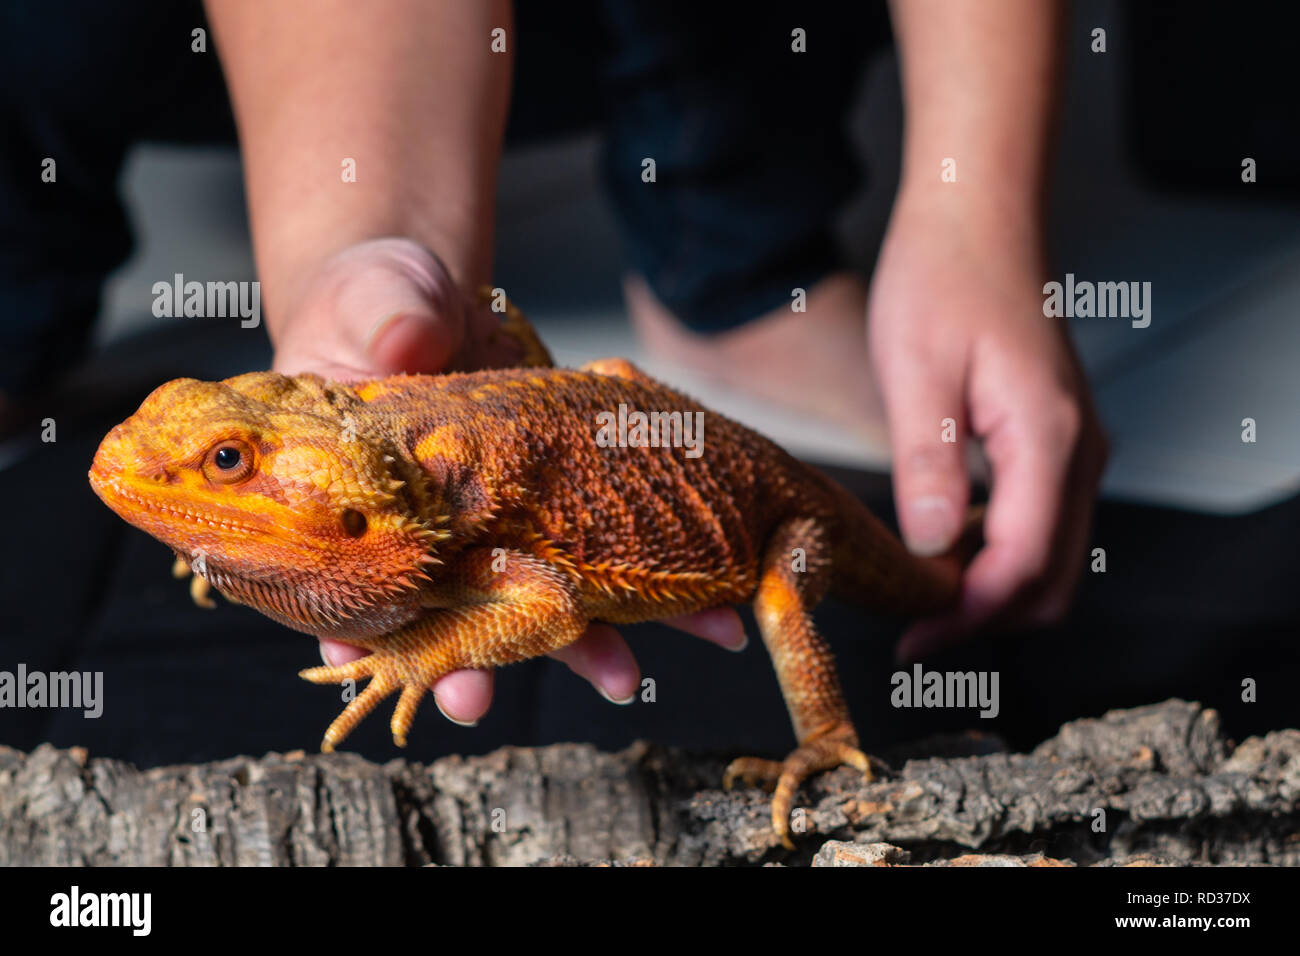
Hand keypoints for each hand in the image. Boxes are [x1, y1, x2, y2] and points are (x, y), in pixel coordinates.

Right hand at [272, 238, 748, 726]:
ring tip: (624, 677)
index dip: (366, 630)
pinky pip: (614, 552)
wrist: (443, 303)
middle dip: (470, 659)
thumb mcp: (376, 300)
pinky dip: (658, 587)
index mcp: (368, 499)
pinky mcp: (571, 506)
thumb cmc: (382, 303)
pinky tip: (707, 609)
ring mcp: (509, 525)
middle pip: (450, 608)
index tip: (390, 662)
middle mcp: (438, 529)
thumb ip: (386, 317)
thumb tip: (404, 339)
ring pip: (541, 596)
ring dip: (579, 641)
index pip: (356, 576)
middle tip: (474, 700)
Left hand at [868, 192, 1106, 661]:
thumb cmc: (942, 276)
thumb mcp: (916, 371)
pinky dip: (997, 552)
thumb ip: (929, 464)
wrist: (978, 213)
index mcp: (1046, 439)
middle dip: (983, 618)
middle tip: (910, 628)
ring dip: (990, 589)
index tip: (910, 640)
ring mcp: (1074, 445)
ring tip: (915, 593)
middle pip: (1050, 579)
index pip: (1021, 568)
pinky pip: (1040, 520)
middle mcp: (1078, 450)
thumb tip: (930, 550)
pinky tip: (940, 544)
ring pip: (1050, 555)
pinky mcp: (1055, 437)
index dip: (966, 618)